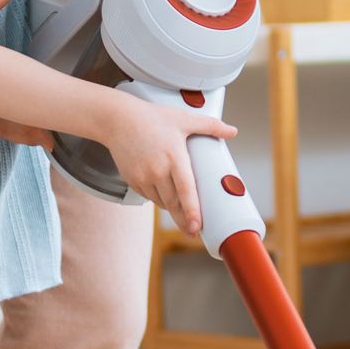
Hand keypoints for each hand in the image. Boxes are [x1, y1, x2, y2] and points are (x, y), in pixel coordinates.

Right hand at [103, 98, 237, 236]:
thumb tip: (232, 131)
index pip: (185, 190)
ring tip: (181, 212)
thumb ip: (210, 125)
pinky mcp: (132, 180)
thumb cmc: (151, 118)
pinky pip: (149, 196)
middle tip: (193, 230)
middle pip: (174, 203)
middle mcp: (157, 170)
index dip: (192, 210)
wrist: (117, 120)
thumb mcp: (183, 118)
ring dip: (172, 207)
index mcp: (174, 157)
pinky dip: (159, 198)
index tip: (197, 225)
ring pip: (161, 201)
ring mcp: (143, 177)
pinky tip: (164, 193)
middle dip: (184, 219)